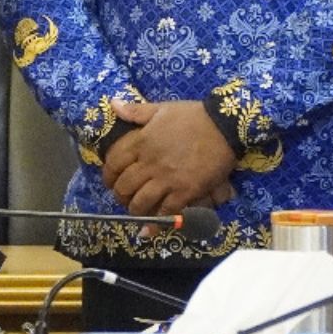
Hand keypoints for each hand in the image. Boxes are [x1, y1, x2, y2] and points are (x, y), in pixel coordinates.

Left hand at [104, 100, 236, 216]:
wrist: (224, 125)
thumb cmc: (193, 116)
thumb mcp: (161, 109)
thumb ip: (135, 111)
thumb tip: (112, 104)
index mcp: (141, 142)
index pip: (113, 163)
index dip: (108, 176)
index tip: (110, 182)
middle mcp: (150, 163)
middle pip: (124, 186)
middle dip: (120, 196)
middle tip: (124, 199)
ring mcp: (167, 178)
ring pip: (141, 202)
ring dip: (136, 210)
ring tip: (137, 211)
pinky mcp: (186, 190)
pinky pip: (166, 210)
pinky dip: (157, 222)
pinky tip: (151, 229)